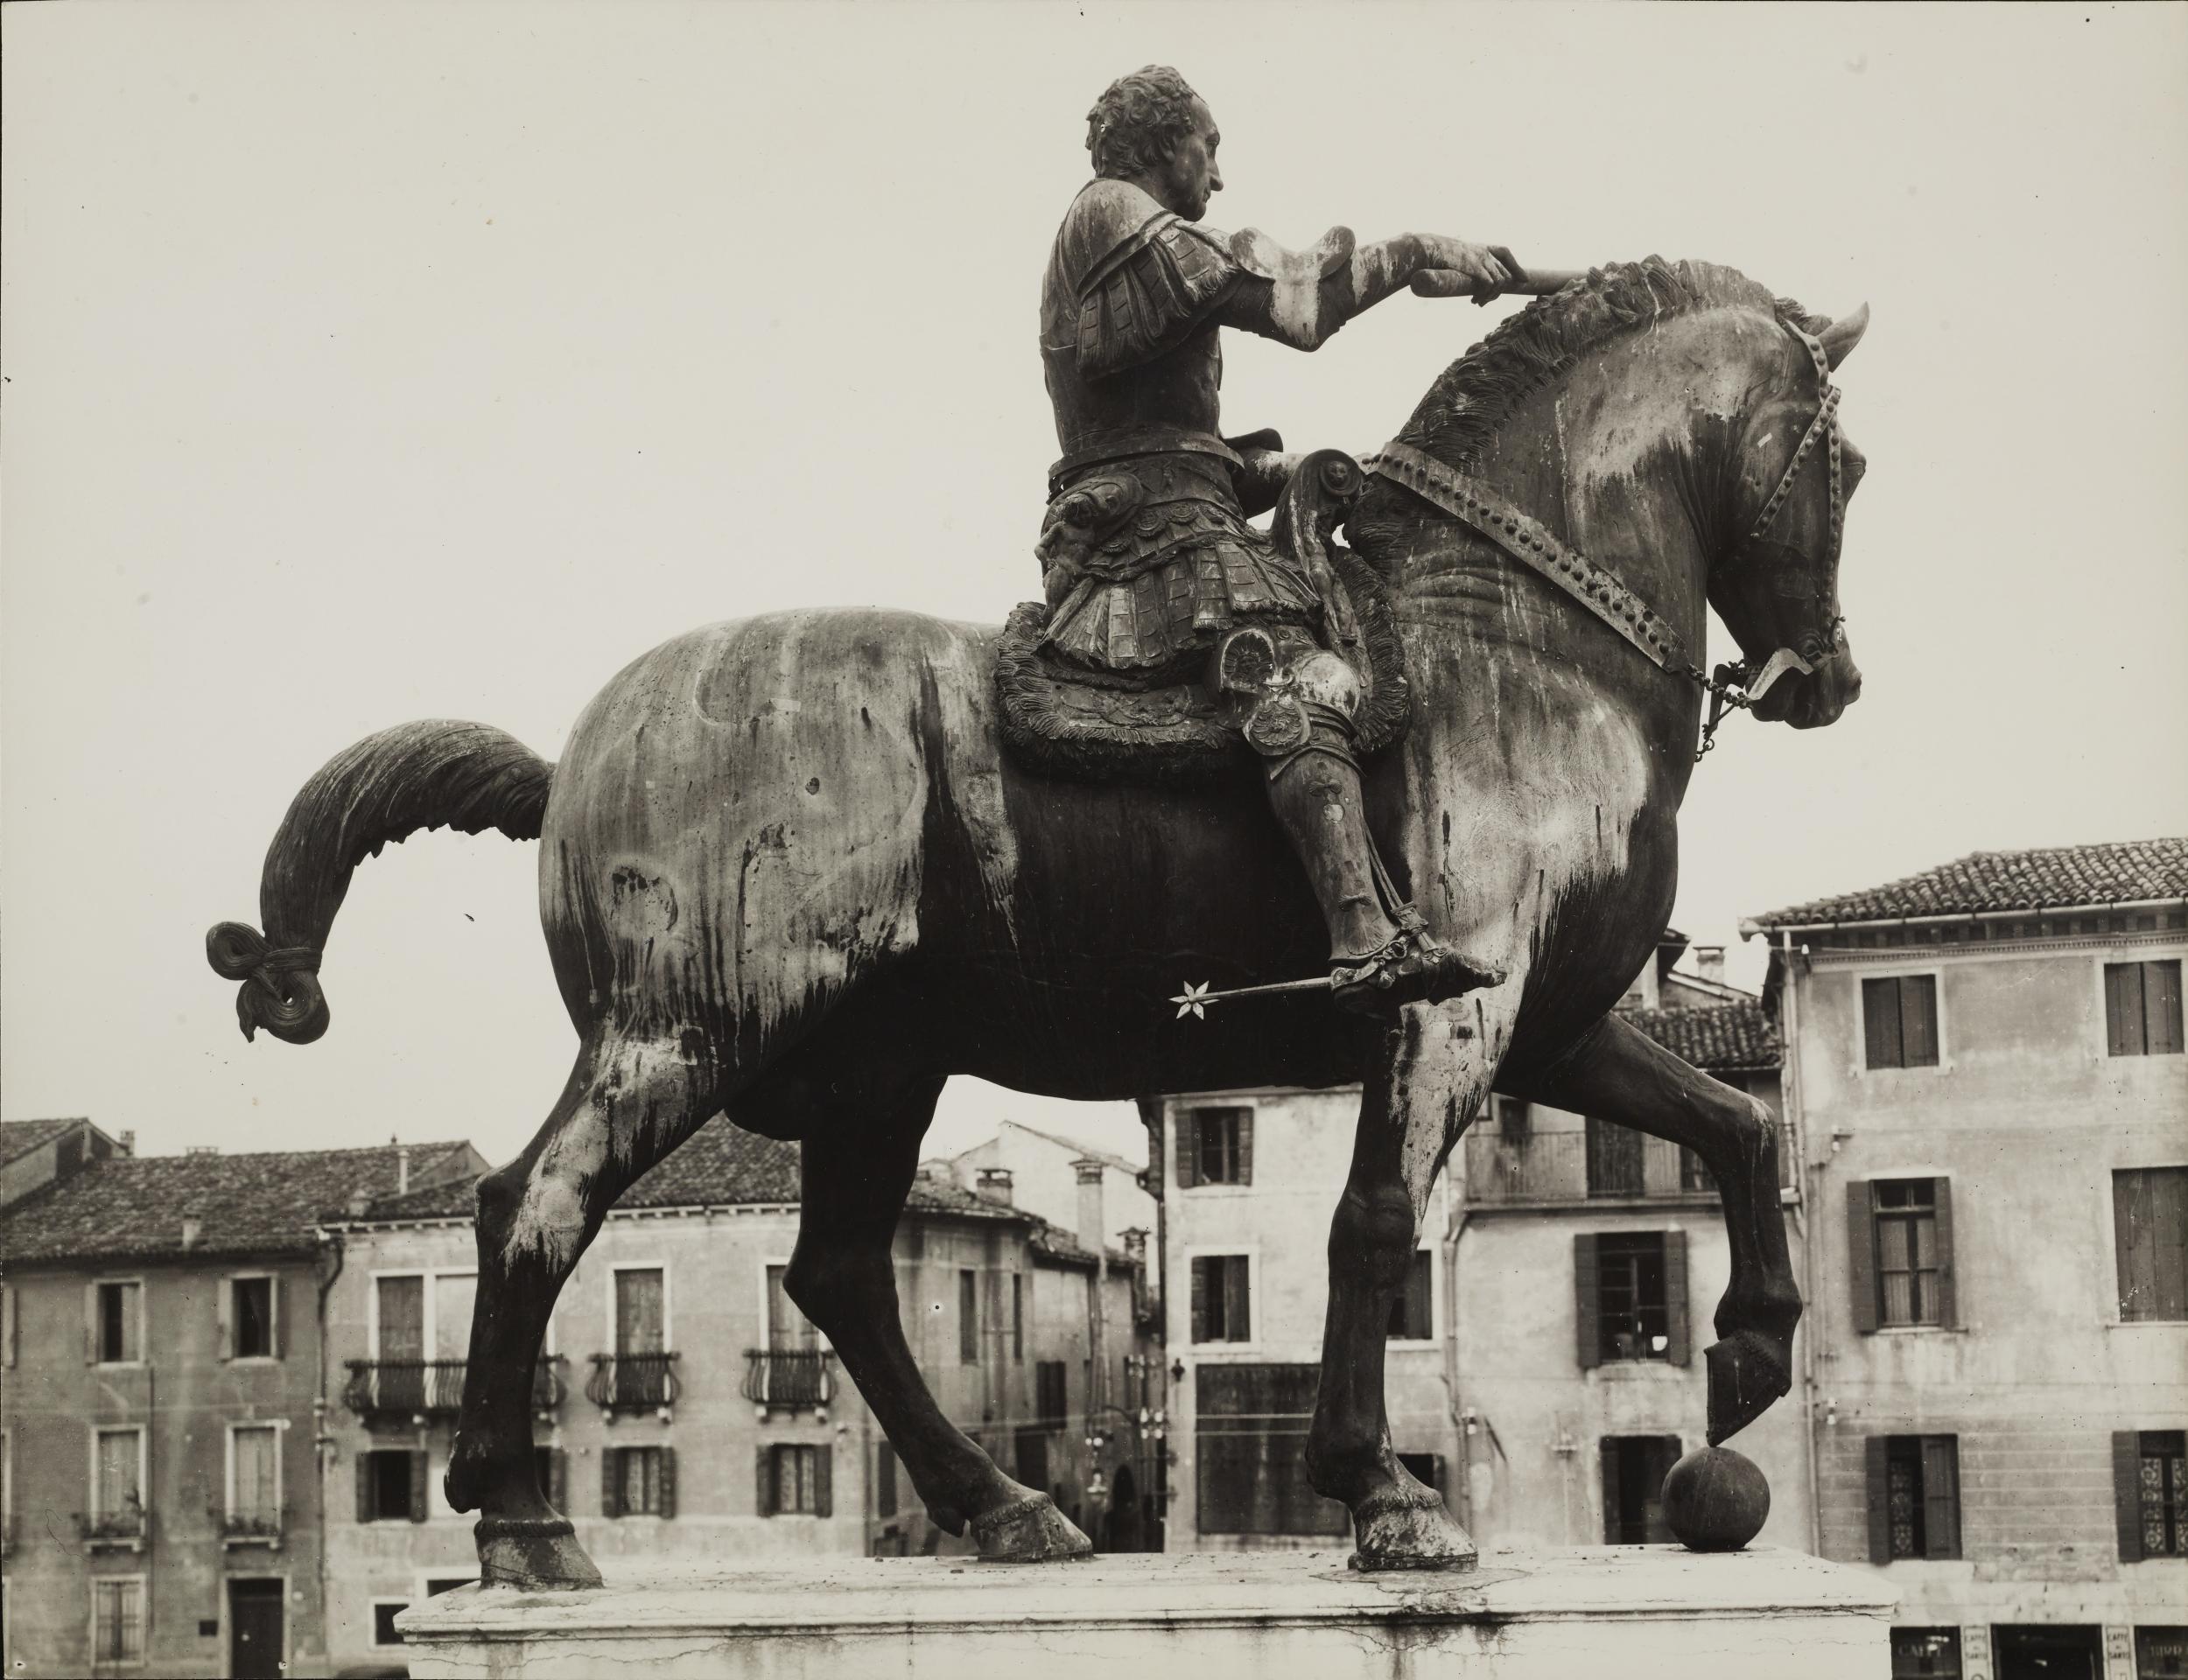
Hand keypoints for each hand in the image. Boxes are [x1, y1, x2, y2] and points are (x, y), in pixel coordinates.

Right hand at [1411, 240, 1527, 303]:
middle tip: (1484, 301)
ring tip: (1478, 303)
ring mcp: (1482, 259)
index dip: (1515, 267)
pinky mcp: (1476, 267)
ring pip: (1499, 281)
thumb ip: (1465, 264)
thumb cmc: (1437, 255)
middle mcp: (1484, 251)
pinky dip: (1485, 295)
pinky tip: (1474, 300)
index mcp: (1480, 247)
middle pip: (1504, 272)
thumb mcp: (1455, 257)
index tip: (1524, 279)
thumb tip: (1465, 276)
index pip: (1505, 253)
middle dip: (1497, 291)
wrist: (1430, 249)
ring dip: (1490, 296)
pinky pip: (1490, 284)